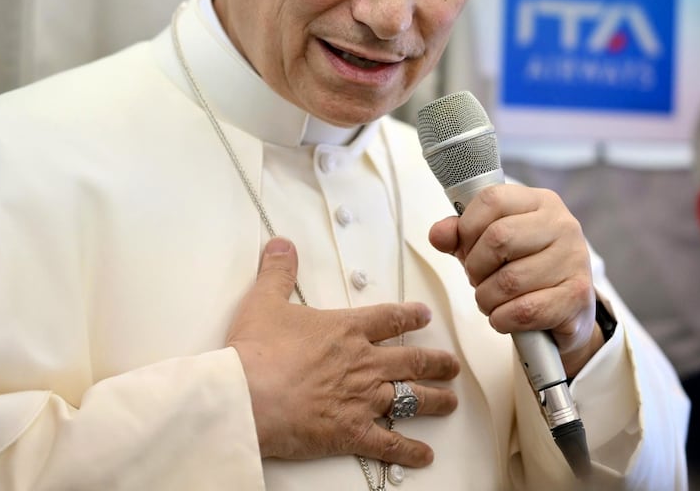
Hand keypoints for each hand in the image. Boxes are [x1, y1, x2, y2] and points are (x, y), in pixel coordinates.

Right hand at [227, 238, 460, 466]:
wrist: (249, 395)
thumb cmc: (256, 352)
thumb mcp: (265, 301)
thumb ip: (279, 272)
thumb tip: (282, 245)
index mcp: (346, 330)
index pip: (388, 318)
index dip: (411, 316)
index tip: (425, 317)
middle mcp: (363, 363)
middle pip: (411, 360)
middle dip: (436, 362)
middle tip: (451, 365)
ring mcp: (362, 399)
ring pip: (411, 398)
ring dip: (435, 400)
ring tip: (449, 401)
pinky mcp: (353, 432)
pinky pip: (390, 443)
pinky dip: (410, 451)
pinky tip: (424, 454)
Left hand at [427, 184, 602, 376]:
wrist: (567, 309)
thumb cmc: (523, 268)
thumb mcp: (488, 244)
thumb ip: (460, 235)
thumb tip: (438, 235)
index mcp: (540, 201)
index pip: (491, 199)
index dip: (467, 228)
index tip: (466, 248)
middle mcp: (562, 224)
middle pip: (498, 238)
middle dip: (476, 267)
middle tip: (478, 280)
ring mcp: (574, 259)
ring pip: (509, 280)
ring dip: (486, 298)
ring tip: (491, 300)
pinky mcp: (577, 295)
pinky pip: (525, 310)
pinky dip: (503, 318)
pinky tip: (504, 317)